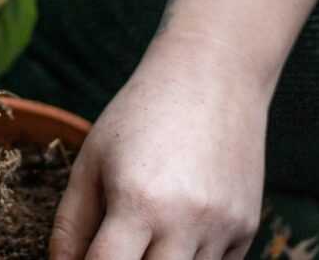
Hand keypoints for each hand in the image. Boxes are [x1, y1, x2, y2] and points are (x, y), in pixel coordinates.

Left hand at [50, 40, 266, 258]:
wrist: (213, 77)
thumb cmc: (140, 115)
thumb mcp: (92, 160)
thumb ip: (71, 223)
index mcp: (138, 201)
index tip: (83, 259)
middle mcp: (185, 221)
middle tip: (114, 242)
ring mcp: (223, 228)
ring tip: (145, 226)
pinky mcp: (247, 228)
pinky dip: (188, 259)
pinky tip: (176, 226)